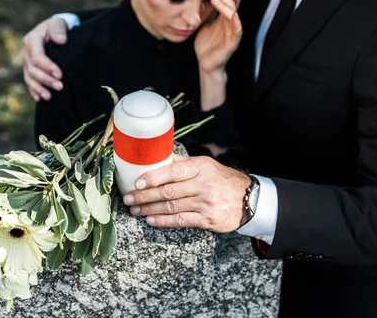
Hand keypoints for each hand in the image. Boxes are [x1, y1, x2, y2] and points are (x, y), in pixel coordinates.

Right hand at [19, 16, 67, 101]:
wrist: (53, 32)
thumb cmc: (57, 28)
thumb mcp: (59, 23)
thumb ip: (59, 29)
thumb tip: (60, 40)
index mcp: (32, 40)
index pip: (37, 56)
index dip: (47, 67)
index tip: (60, 74)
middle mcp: (26, 52)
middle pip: (33, 69)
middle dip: (46, 80)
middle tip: (60, 87)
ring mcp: (26, 62)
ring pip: (29, 78)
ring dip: (39, 88)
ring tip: (50, 97)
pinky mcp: (29, 69)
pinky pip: (29, 82)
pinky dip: (34, 91)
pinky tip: (40, 98)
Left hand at [123, 154, 251, 232]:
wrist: (248, 199)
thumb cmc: (221, 179)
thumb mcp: (206, 165)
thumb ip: (183, 163)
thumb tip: (157, 156)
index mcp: (202, 167)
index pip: (173, 172)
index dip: (153, 177)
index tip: (137, 182)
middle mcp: (204, 184)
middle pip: (169, 191)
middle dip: (144, 196)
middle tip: (128, 199)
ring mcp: (206, 203)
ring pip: (172, 207)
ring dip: (149, 209)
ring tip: (135, 210)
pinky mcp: (208, 220)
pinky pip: (181, 221)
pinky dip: (163, 221)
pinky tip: (150, 219)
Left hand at [194, 0, 242, 74]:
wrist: (206, 63)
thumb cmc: (206, 43)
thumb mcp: (203, 23)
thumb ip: (205, 11)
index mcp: (224, 17)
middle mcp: (231, 22)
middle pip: (234, 3)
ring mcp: (233, 32)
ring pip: (234, 13)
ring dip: (225, 4)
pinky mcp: (233, 42)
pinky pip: (238, 31)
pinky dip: (237, 22)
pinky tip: (234, 15)